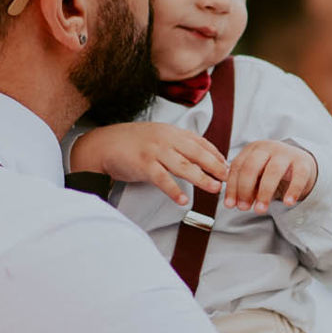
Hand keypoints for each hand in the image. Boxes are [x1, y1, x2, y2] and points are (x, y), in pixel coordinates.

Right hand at [70, 122, 225, 206]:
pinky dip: (174, 190)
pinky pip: (162, 179)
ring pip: (183, 165)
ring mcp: (155, 151)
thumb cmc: (133, 143)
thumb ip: (178, 144)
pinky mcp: (143, 165)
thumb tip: (202, 157)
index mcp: (172, 132)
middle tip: (228, 178)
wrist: (103, 145)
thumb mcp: (159, 137)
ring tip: (214, 188)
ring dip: (201, 178)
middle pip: (196, 153)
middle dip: (215, 166)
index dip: (216, 154)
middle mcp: (166, 139)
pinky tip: (183, 200)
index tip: (228, 166)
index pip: (200, 142)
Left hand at [224, 139, 316, 212]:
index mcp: (252, 149)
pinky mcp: (303, 162)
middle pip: (251, 167)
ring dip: (264, 193)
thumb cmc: (272, 170)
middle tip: (243, 208)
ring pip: (273, 171)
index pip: (238, 166)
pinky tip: (288, 202)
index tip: (230, 205)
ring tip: (260, 210)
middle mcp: (268, 148)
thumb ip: (245, 186)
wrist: (301, 162)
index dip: (232, 187)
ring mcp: (286, 153)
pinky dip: (293, 190)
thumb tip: (235, 203)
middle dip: (245, 189)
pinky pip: (298, 176)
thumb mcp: (256, 175)